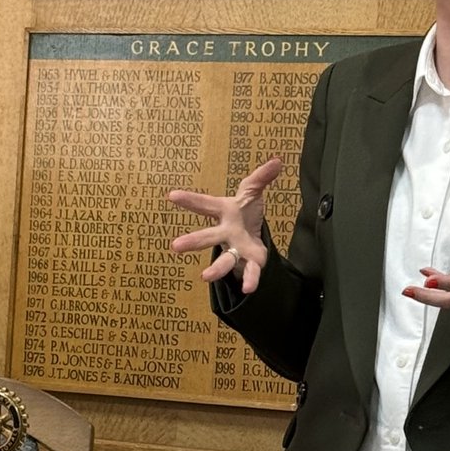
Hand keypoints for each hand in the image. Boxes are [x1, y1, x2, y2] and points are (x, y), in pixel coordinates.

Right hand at [168, 157, 283, 293]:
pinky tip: (247, 289)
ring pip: (224, 259)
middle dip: (193, 241)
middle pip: (208, 237)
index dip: (189, 200)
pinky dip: (248, 279)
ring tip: (204, 277)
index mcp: (224, 212)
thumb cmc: (246, 212)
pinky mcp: (248, 261)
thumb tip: (277, 161)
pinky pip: (248, 271)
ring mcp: (235, 249)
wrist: (252, 234)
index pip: (204, 204)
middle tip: (175, 246)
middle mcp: (225, 232)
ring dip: (215, 268)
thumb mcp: (252, 191)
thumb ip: (262, 177)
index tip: (172, 196)